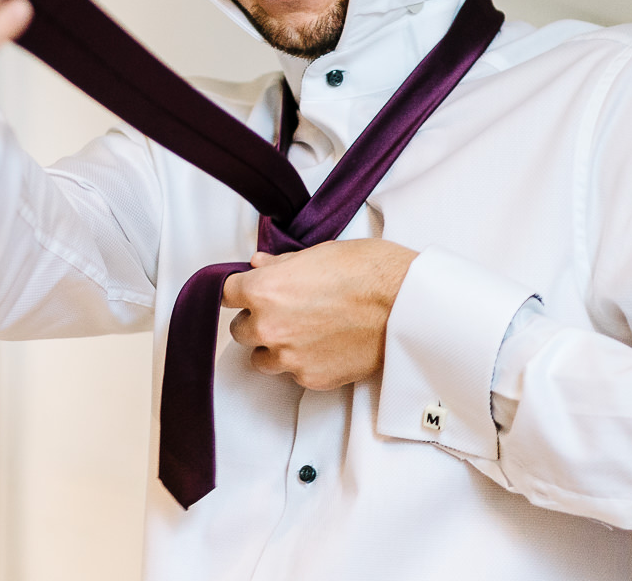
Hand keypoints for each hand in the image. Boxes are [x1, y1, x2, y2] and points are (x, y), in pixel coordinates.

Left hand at [221, 238, 415, 390]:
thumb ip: (281, 264)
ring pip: (260, 358)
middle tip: (285, 310)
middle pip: (239, 329)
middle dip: (256, 319)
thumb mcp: (319, 253)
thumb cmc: (370, 271)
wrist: (407, 305)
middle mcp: (268, 326)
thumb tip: (260, 264)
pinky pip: (292, 374)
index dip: (238, 291)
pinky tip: (325, 345)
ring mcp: (288, 357)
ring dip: (273, 346)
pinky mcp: (310, 378)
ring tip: (303, 332)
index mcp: (264, 290)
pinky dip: (302, 362)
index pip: (225, 294)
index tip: (247, 291)